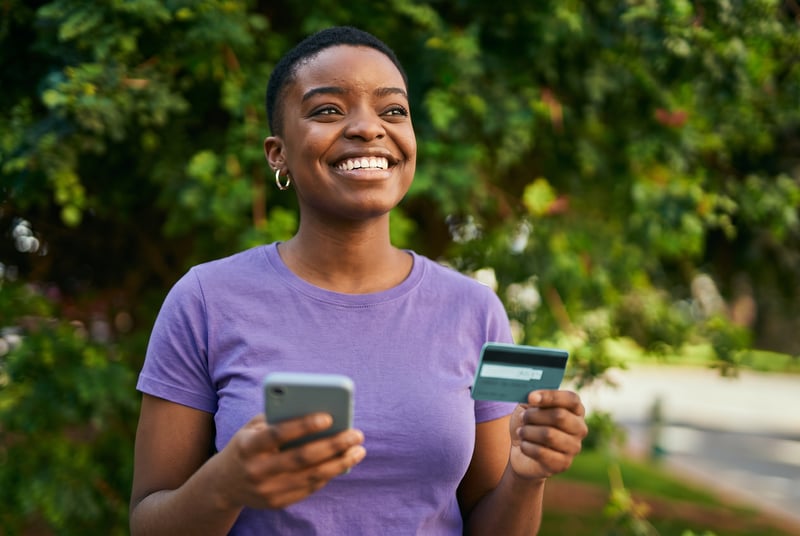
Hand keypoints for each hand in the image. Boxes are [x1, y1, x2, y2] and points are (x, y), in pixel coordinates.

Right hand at [213, 413, 365, 509]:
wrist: (224, 484)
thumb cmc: (247, 444)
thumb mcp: (252, 427)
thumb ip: (278, 416)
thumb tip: (316, 408)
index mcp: (248, 445)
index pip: (278, 434)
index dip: (303, 426)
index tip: (329, 417)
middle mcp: (256, 470)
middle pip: (301, 458)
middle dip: (333, 445)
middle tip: (356, 434)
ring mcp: (266, 490)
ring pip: (311, 476)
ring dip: (340, 463)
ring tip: (358, 450)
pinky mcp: (276, 503)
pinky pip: (309, 488)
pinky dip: (329, 475)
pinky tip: (343, 463)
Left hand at [508, 390, 586, 480]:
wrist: (522, 452)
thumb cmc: (529, 424)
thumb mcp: (529, 407)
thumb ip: (533, 399)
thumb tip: (532, 396)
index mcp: (576, 410)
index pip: (571, 399)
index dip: (551, 396)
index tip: (531, 397)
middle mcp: (579, 428)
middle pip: (559, 416)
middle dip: (535, 415)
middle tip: (523, 417)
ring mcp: (574, 448)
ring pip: (549, 435)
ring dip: (529, 431)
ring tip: (521, 431)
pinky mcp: (563, 464)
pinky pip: (542, 452)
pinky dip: (527, 446)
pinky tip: (523, 445)